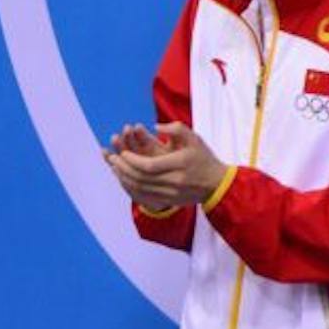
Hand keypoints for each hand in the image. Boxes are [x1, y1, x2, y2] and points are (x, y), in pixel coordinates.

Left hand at [104, 122, 226, 208]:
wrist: (217, 184)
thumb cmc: (203, 158)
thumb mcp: (194, 138)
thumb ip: (175, 128)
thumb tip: (155, 126)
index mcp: (180, 164)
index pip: (149, 165)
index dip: (132, 160)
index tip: (123, 153)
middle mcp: (175, 181)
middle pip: (141, 178)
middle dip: (123, 168)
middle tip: (112, 158)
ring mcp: (172, 194)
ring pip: (141, 189)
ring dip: (124, 178)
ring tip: (114, 167)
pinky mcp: (169, 201)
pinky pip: (145, 197)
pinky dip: (131, 188)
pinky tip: (124, 179)